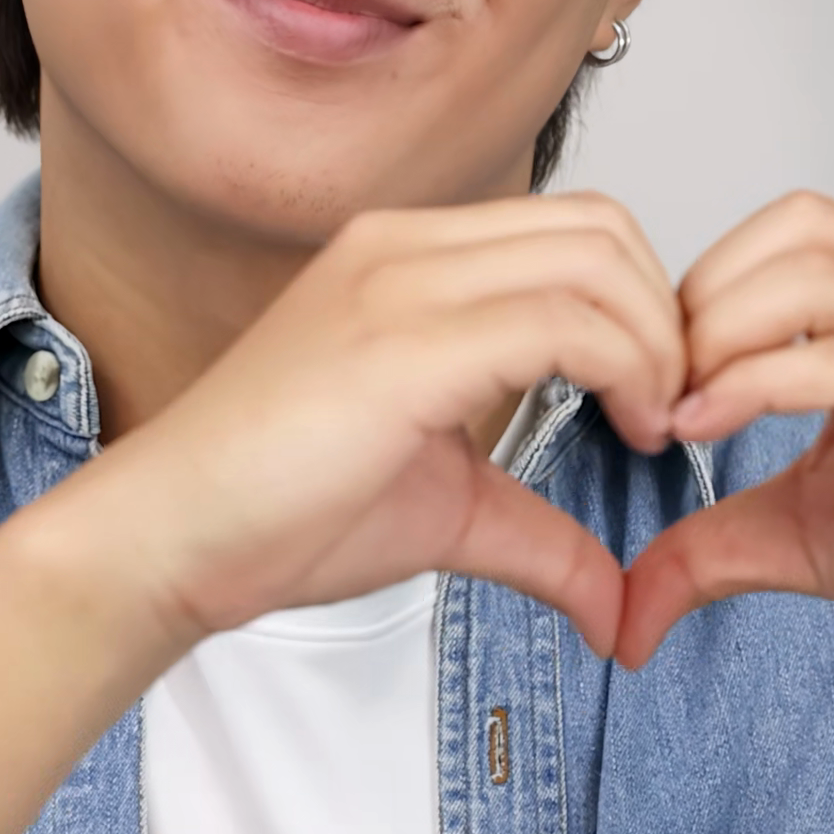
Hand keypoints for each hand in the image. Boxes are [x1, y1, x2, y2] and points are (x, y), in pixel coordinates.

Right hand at [92, 192, 682, 662]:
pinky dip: (623, 369)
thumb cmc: (280, 509)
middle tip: (664, 406)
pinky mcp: (402, 339)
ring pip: (594, 259)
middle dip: (663, 314)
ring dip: (653, 341)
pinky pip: (559, 321)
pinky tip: (621, 430)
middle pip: (601, 227)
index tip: (654, 395)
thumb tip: (616, 606)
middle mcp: (407, 245)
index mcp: (409, 256)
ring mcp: (401, 280)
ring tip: (644, 422)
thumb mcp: (445, 506)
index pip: (575, 228)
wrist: (169, 537)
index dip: (641, 303)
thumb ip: (538, 534)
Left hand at [618, 190, 833, 695]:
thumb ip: (720, 541)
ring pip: (818, 276)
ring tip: (686, 403)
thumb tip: (631, 603)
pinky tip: (709, 423)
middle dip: (709, 293)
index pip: (804, 229)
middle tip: (667, 378)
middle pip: (804, 229)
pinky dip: (752, 383)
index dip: (716, 279)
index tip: (668, 363)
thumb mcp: (813, 539)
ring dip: (722, 331)